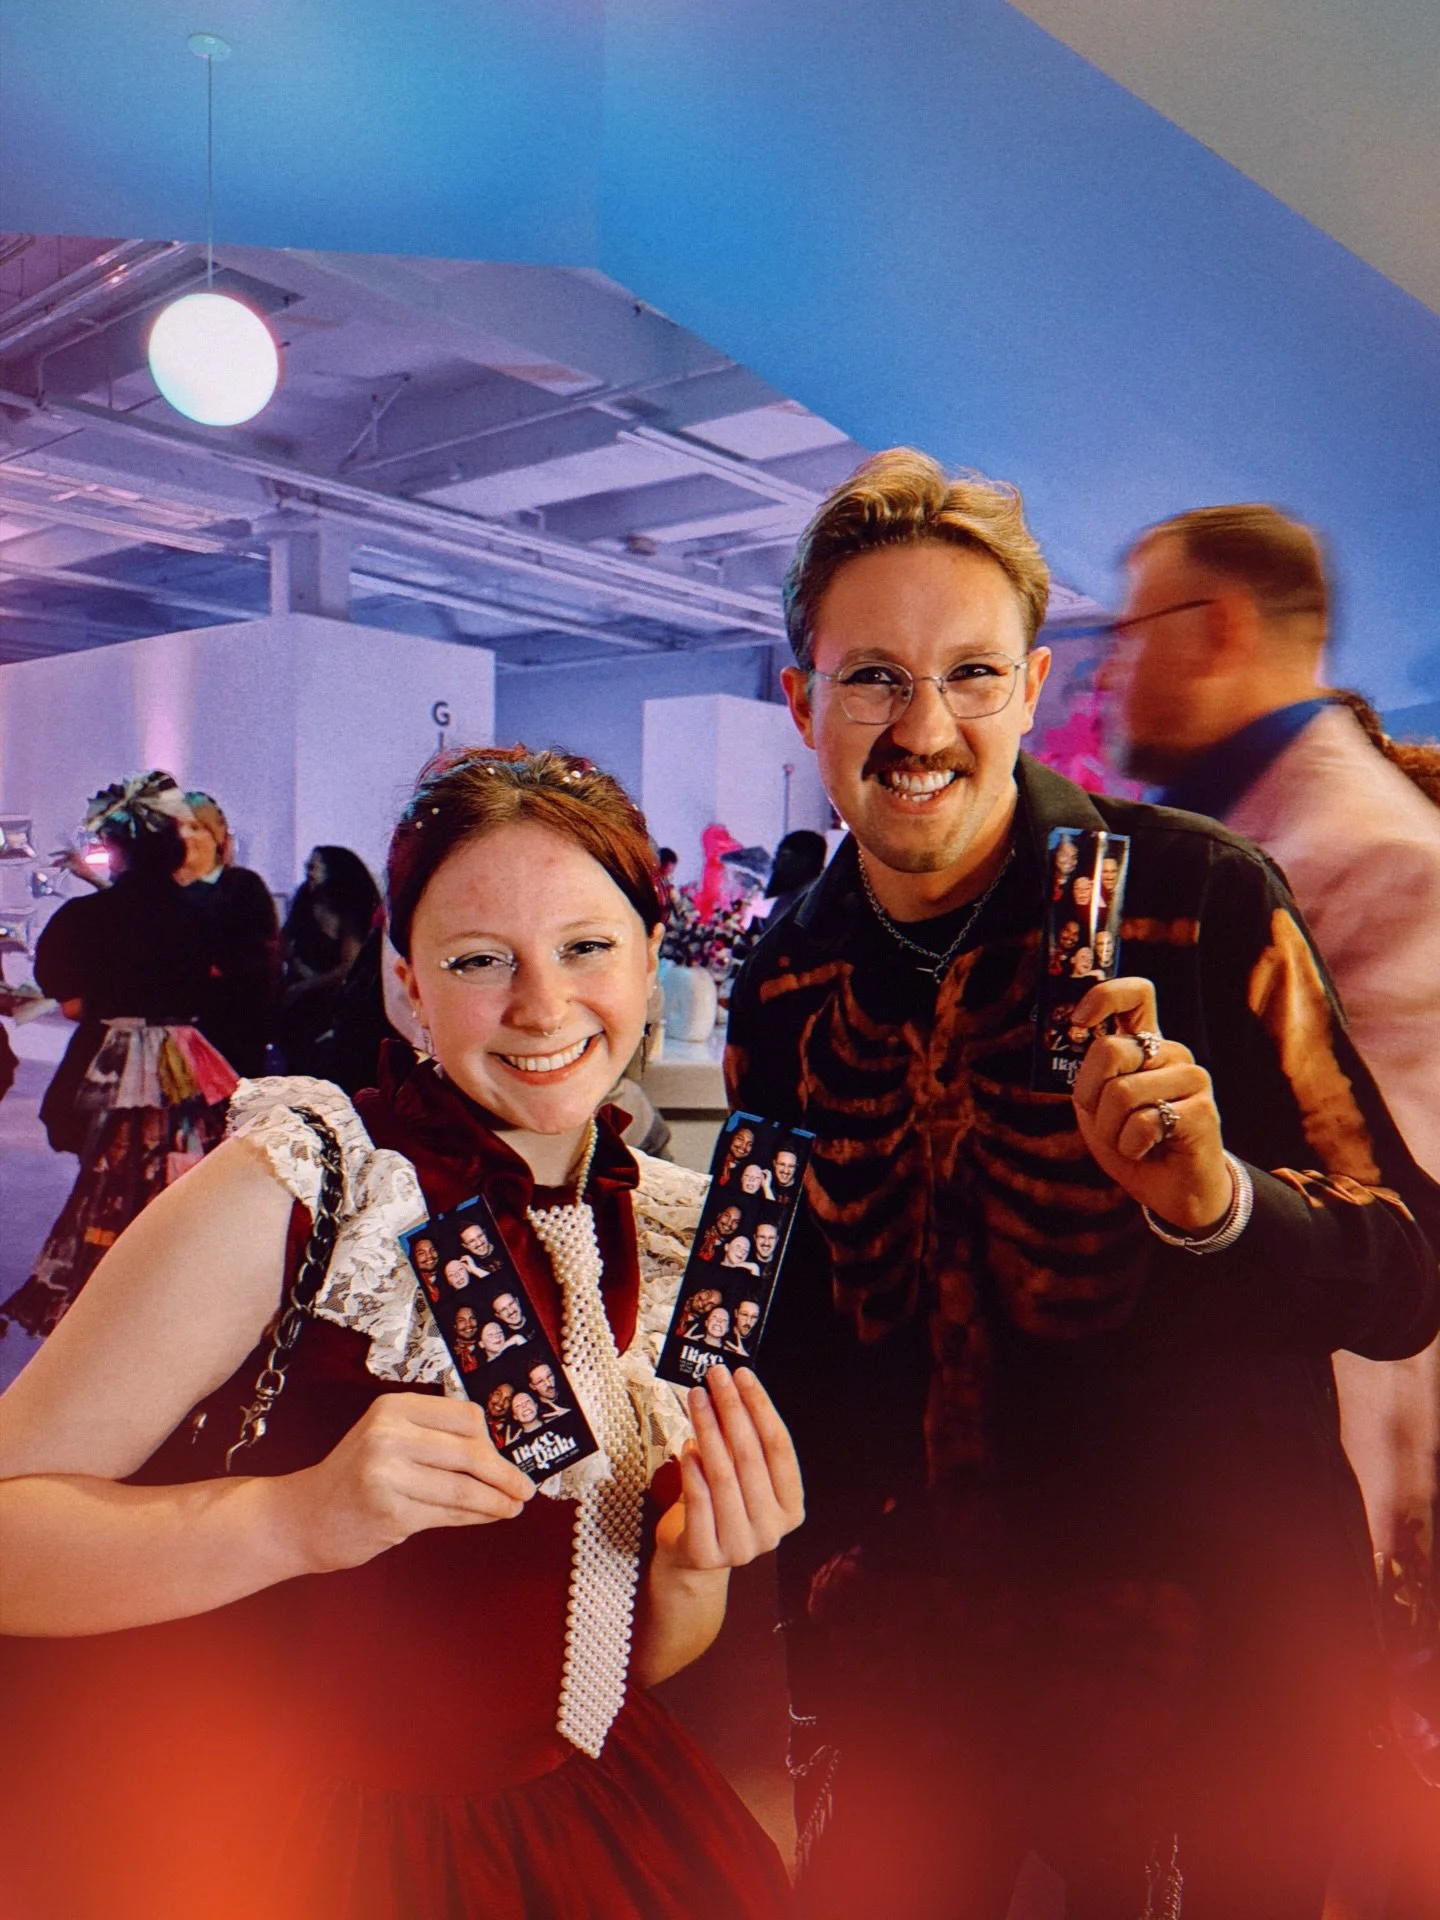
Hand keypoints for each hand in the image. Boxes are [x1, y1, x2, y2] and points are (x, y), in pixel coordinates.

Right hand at [274, 1392, 535, 1574]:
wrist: (303, 1517)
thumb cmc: (355, 1478)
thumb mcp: (388, 1439)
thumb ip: (435, 1438)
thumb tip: (499, 1453)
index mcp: (393, 1407)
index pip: (465, 1417)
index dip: (493, 1441)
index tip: (509, 1456)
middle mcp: (389, 1434)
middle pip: (470, 1452)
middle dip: (504, 1474)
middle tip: (525, 1489)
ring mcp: (387, 1473)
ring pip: (464, 1488)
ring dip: (496, 1501)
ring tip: (512, 1507)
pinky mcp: (390, 1512)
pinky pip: (449, 1514)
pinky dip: (475, 1517)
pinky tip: (487, 1517)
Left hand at [655, 1366, 803, 1573]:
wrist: (694, 1556)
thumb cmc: (721, 1505)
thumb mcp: (742, 1474)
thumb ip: (744, 1441)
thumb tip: (730, 1387)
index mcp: (791, 1508)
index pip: (779, 1447)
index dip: (761, 1407)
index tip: (744, 1376)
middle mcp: (772, 1530)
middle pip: (751, 1456)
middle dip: (732, 1409)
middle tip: (716, 1377)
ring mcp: (741, 1546)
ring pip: (723, 1474)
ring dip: (708, 1429)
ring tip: (697, 1399)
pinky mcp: (707, 1554)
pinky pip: (698, 1500)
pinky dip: (691, 1469)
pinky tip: (686, 1444)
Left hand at [1070, 977, 1231, 1231]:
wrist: (1173, 1192)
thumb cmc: (1132, 1145)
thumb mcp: (1096, 1109)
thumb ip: (1086, 1077)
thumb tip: (1074, 1041)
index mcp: (1146, 1045)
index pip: (1136, 995)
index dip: (1104, 997)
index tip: (1078, 1020)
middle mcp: (1171, 1054)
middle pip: (1110, 1050)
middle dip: (1088, 1094)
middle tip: (1100, 1118)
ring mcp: (1191, 1078)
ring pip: (1122, 1092)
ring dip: (1110, 1130)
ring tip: (1128, 1141)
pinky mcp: (1202, 1110)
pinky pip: (1144, 1122)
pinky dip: (1131, 1145)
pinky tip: (1147, 1150)